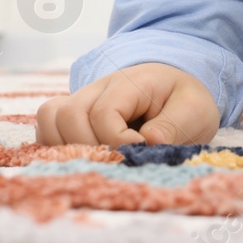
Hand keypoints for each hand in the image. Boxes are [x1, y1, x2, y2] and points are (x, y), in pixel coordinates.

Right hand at [35, 62, 220, 147]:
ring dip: (67, 147)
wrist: (175, 89)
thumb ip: (174, 125)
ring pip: (50, 118)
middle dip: (89, 147)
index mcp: (130, 82)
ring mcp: (83, 99)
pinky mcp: (74, 114)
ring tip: (99, 161)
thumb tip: (149, 143)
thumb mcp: (195, 110)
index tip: (141, 151)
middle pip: (69, 115)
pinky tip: (83, 159)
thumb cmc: (185, 101)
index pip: (105, 112)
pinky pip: (47, 126)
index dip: (117, 141)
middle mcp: (99, 87)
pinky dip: (56, 146)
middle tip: (117, 160)